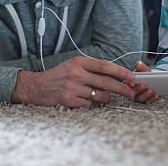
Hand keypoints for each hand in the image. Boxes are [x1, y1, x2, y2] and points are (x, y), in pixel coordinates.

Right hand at [11, 56, 134, 107]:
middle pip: (106, 82)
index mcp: (79, 62)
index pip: (105, 66)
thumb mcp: (73, 65)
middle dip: (122, 88)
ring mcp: (73, 87)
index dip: (121, 72)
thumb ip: (92, 69)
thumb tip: (115, 75)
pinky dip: (91, 104)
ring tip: (102, 97)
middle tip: (131, 92)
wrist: (36, 86)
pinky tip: (85, 101)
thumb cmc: (58, 76)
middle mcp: (76, 73)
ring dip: (105, 98)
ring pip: (100, 96)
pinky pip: (89, 105)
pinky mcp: (69, 100)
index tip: (131, 77)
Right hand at [128, 61, 157, 102]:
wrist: (153, 80)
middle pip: (132, 93)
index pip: (125, 86)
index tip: (131, 83)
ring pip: (139, 99)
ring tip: (150, 90)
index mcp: (128, 83)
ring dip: (145, 95)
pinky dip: (151, 99)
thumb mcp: (144, 70)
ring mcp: (138, 97)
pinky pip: (147, 101)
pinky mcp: (145, 101)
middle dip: (138, 89)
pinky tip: (155, 95)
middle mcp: (131, 92)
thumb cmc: (146, 75)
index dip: (127, 85)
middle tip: (143, 85)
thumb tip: (139, 64)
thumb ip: (142, 67)